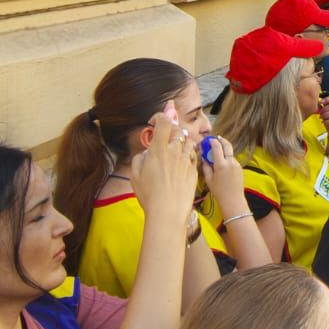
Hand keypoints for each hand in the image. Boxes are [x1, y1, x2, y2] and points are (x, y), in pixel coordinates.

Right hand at [131, 114, 196, 232]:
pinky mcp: (194, 170)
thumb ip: (139, 158)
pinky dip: (188, 155)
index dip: (160, 116)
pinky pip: (193, 155)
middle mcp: (175, 151)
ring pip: (188, 141)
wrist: (168, 212)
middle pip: (178, 130)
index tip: (154, 121)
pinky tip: (181, 163)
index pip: (164, 122)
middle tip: (164, 138)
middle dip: (171, 130)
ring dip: (181, 142)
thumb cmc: (149, 195)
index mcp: (159, 149)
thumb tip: (146, 153)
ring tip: (174, 151)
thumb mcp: (134, 175)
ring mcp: (186, 160)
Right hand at [198, 135, 246, 218]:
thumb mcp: (209, 179)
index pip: (217, 147)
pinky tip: (223, 164)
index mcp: (221, 165)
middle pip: (227, 145)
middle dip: (222, 140)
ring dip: (225, 151)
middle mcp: (230, 162)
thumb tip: (204, 158)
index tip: (209, 139)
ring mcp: (236, 164)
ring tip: (218, 154)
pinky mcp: (240, 168)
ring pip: (230, 153)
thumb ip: (206, 167)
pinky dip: (228, 159)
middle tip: (217, 138)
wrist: (233, 200)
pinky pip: (232, 160)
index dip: (213, 141)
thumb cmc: (218, 191)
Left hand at [318, 96, 328, 139]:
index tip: (320, 102)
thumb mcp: (327, 112)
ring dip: (325, 116)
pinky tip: (324, 123)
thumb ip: (325, 106)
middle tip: (320, 114)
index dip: (328, 99)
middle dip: (324, 110)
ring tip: (322, 118)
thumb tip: (318, 101)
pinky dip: (326, 122)